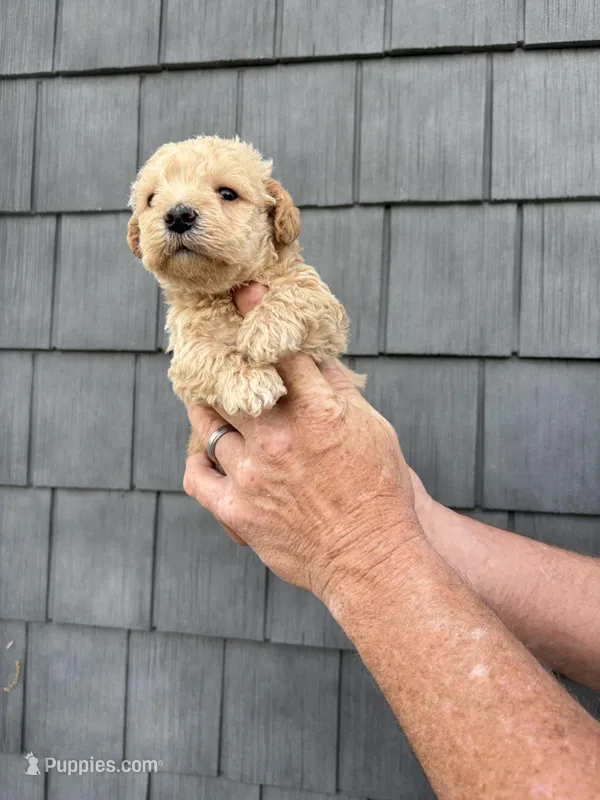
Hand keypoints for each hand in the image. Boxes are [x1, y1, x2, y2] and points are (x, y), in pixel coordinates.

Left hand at [184, 284, 422, 601]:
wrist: (372, 558)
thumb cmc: (380, 492)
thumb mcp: (372, 429)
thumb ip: (338, 392)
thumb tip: (312, 359)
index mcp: (318, 411)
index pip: (281, 351)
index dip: (260, 316)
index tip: (244, 293)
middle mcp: (280, 438)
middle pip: (233, 383)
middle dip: (222, 362)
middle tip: (215, 352)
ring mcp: (253, 474)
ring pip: (209, 425)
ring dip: (207, 407)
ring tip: (208, 399)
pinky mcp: (238, 510)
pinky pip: (198, 475)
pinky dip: (198, 458)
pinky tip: (205, 448)